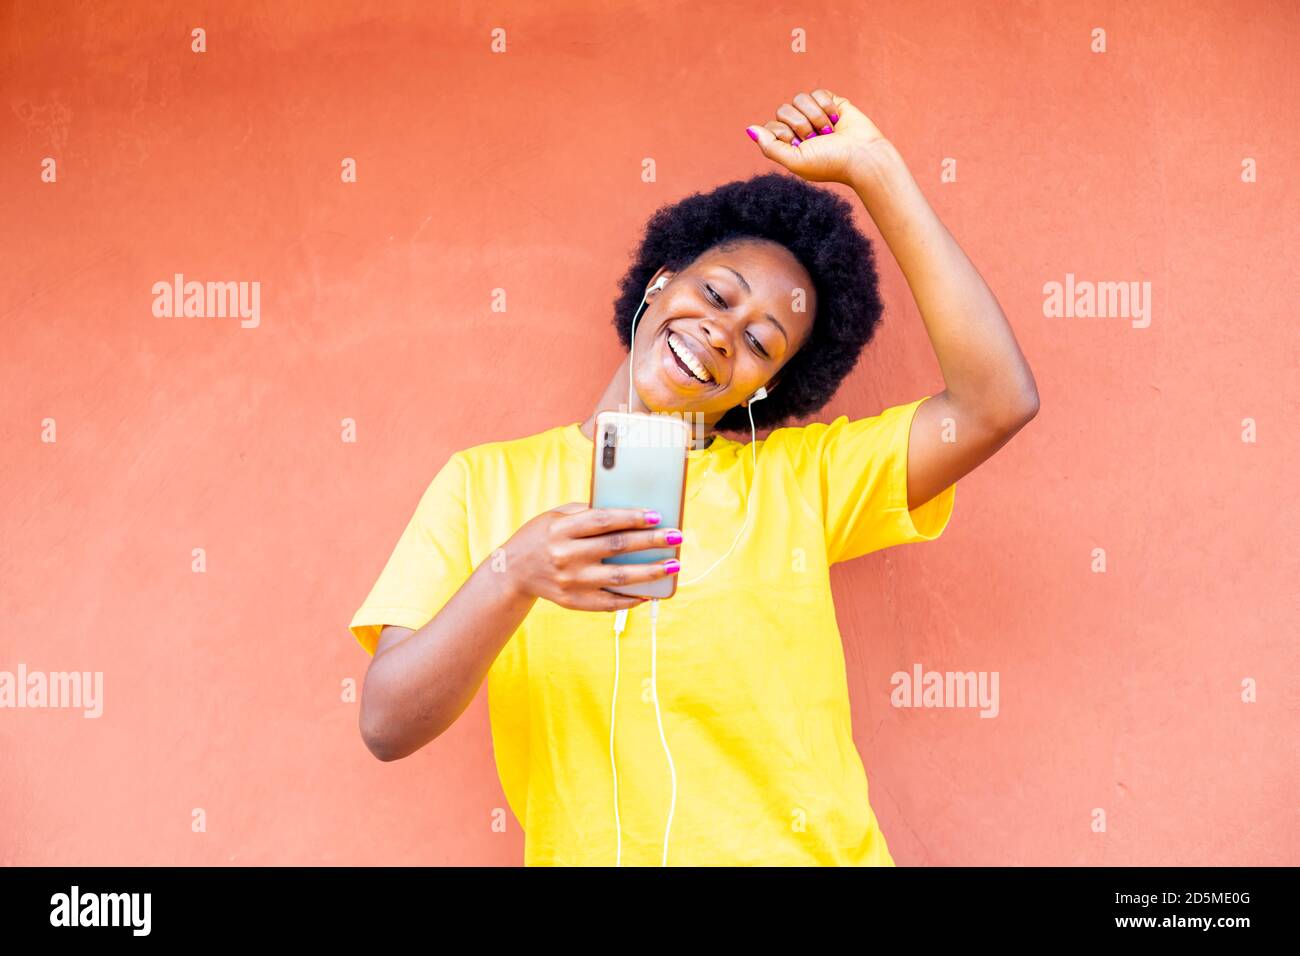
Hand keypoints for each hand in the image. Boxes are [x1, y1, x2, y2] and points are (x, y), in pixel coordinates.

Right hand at [501, 503, 681, 610]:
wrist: (512, 571)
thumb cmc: (541, 536)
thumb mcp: (557, 516)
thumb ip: (587, 513)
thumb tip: (629, 514)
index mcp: (561, 529)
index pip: (604, 521)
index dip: (632, 517)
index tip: (657, 515)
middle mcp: (566, 555)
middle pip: (617, 547)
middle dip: (651, 541)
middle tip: (676, 537)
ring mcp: (570, 582)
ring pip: (618, 578)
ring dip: (650, 572)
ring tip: (672, 566)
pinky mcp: (573, 601)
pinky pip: (609, 602)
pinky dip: (631, 598)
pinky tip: (650, 592)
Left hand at [744, 88, 887, 185]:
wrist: (862, 155)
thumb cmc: (829, 163)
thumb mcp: (794, 161)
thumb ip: (770, 146)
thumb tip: (749, 129)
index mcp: (789, 144)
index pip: (771, 126)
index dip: (783, 133)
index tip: (798, 145)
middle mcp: (800, 128)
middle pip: (782, 110)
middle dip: (800, 125)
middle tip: (816, 139)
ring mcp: (815, 114)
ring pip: (799, 99)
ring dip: (814, 117)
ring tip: (828, 131)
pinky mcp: (831, 102)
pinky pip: (817, 92)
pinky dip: (826, 106)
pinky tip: (837, 119)